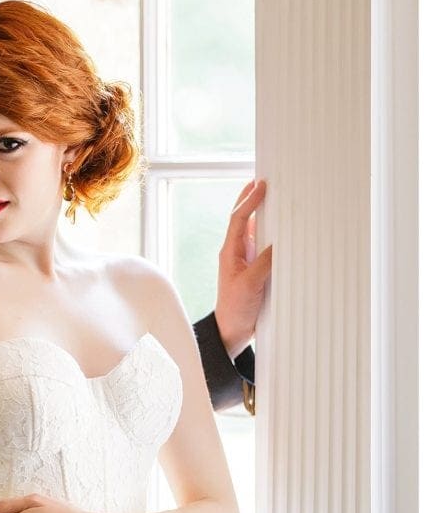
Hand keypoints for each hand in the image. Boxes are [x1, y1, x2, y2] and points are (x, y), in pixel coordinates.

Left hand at [216, 179, 272, 358]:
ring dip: (263, 215)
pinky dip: (272, 233)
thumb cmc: (235, 309)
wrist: (232, 330)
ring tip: (274, 197)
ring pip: (254, 231)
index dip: (248, 201)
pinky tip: (282, 228)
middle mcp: (236, 252)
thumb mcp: (250, 284)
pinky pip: (264, 245)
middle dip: (252, 200)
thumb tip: (278, 243)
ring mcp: (246, 260)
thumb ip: (264, 263)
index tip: (261, 185)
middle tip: (264, 181)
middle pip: (244, 219)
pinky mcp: (255, 269)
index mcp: (230, 252)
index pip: (238, 219)